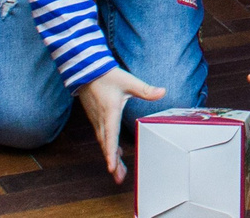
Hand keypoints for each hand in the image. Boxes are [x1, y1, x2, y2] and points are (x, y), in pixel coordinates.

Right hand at [77, 66, 168, 182]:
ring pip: (104, 143)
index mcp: (110, 112)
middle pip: (107, 145)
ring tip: (118, 173)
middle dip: (112, 162)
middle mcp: (102, 120)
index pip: (110, 136)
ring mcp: (97, 120)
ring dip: (111, 157)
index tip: (111, 167)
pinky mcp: (97, 119)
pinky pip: (102, 137)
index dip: (111, 153)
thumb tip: (162, 91)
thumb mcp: (128, 81)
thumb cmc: (107, 76)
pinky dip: (108, 147)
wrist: (86, 71)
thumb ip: (145, 89)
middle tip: (118, 178)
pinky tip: (116, 154)